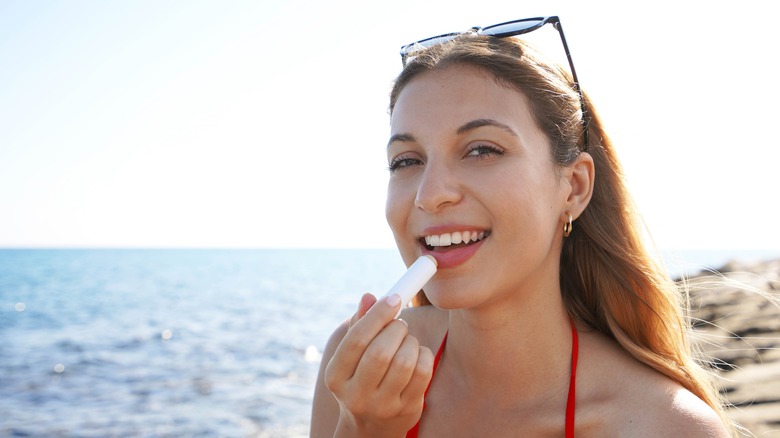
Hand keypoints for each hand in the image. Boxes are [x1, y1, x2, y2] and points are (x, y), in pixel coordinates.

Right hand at [324, 293, 434, 436]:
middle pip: (381, 352)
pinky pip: (422, 372)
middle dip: (396, 329)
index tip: (393, 298)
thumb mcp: (350, 358)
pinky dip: (423, 354)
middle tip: (399, 323)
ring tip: (406, 341)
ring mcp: (383, 406)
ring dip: (410, 341)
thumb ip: (358, 325)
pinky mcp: (407, 410)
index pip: (357, 340)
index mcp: (336, 377)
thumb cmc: (360, 379)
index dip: (377, 315)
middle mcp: (356, 395)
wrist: (370, 427)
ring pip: (405, 362)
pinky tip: (416, 354)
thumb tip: (369, 297)